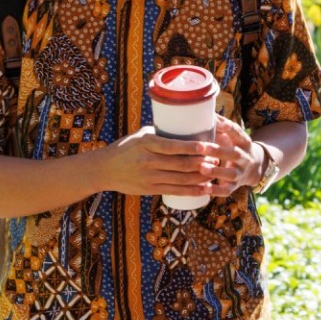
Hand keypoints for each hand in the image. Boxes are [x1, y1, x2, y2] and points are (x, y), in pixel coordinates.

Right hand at [101, 126, 217, 196]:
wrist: (104, 169)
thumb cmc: (125, 148)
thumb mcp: (140, 136)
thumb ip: (161, 135)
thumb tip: (187, 129)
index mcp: (147, 144)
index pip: (174, 146)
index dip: (193, 147)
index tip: (208, 146)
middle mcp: (148, 161)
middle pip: (181, 164)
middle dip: (203, 163)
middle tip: (217, 159)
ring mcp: (150, 177)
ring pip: (182, 179)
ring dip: (201, 177)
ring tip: (215, 172)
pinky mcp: (150, 189)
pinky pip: (175, 191)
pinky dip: (192, 191)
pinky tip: (205, 189)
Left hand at [205, 116, 269, 195]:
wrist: (255, 167)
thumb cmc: (235, 146)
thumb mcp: (233, 135)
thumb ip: (220, 125)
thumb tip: (203, 109)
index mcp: (244, 142)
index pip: (238, 133)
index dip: (230, 128)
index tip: (221, 123)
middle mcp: (245, 157)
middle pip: (233, 154)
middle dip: (218, 151)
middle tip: (201, 147)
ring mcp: (241, 172)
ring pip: (230, 173)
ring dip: (217, 171)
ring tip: (202, 169)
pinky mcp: (235, 186)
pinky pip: (227, 190)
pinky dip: (216, 191)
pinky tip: (204, 189)